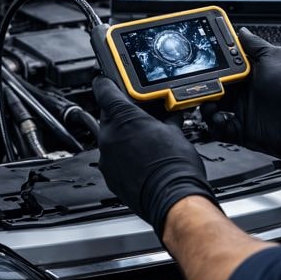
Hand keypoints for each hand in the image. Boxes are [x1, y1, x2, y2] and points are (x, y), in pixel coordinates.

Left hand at [93, 76, 218, 238]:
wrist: (173, 200)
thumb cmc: (175, 167)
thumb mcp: (176, 132)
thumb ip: (167, 117)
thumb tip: (171, 111)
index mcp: (123, 117)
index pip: (104, 88)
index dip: (107, 81)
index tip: (110, 79)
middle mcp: (108, 135)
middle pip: (108, 113)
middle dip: (124, 112)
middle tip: (143, 115)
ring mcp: (106, 157)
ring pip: (110, 136)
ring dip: (124, 135)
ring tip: (145, 141)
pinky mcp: (110, 175)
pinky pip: (112, 157)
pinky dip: (123, 155)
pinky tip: (141, 159)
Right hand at [202, 28, 280, 169]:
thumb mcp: (275, 58)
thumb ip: (256, 44)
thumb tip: (242, 31)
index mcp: (247, 75)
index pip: (222, 67)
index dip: (212, 65)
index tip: (203, 63)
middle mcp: (241, 92)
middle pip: (212, 87)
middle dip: (203, 87)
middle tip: (203, 86)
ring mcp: (239, 111)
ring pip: (210, 107)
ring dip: (205, 106)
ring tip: (210, 105)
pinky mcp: (238, 129)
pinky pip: (217, 128)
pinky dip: (214, 124)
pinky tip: (220, 119)